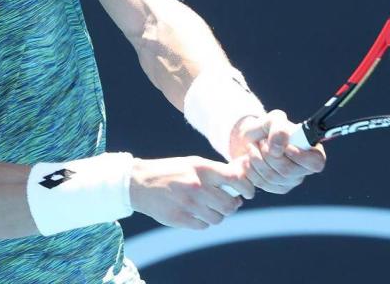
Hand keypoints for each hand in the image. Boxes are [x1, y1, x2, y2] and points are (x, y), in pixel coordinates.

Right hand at [128, 156, 254, 229]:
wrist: (140, 183)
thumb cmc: (172, 171)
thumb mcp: (193, 163)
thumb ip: (217, 170)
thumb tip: (243, 173)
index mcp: (201, 168)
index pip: (235, 179)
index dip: (247, 187)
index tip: (248, 192)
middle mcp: (196, 186)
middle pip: (229, 204)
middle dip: (233, 205)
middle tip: (230, 202)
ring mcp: (188, 204)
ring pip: (218, 218)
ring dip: (219, 214)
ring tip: (212, 207)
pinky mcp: (179, 219)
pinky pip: (204, 226)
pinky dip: (205, 221)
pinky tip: (198, 213)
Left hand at [229, 109, 326, 193]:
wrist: (250, 139)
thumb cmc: (267, 128)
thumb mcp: (273, 119)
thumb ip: (278, 128)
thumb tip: (278, 148)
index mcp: (311, 150)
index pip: (316, 162)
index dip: (301, 157)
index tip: (285, 147)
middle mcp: (304, 169)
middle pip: (288, 171)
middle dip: (269, 155)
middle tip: (261, 141)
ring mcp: (291, 181)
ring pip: (273, 178)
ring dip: (257, 160)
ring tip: (252, 147)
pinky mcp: (276, 188)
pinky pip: (262, 183)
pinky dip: (251, 169)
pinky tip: (249, 159)